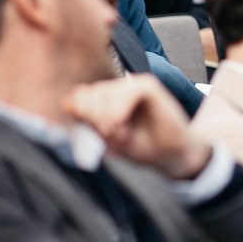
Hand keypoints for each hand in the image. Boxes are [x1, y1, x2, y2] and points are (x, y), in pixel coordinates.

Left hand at [64, 74, 210, 179]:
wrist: (174, 155)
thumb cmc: (144, 147)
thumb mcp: (109, 137)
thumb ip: (90, 120)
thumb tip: (68, 102)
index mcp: (106, 102)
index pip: (79, 97)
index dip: (82, 115)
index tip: (95, 135)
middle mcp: (118, 90)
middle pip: (89, 94)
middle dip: (94, 118)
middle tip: (111, 137)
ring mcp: (133, 86)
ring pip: (104, 92)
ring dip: (107, 118)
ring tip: (121, 135)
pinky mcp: (149, 86)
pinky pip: (125, 92)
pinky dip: (119, 110)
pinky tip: (122, 124)